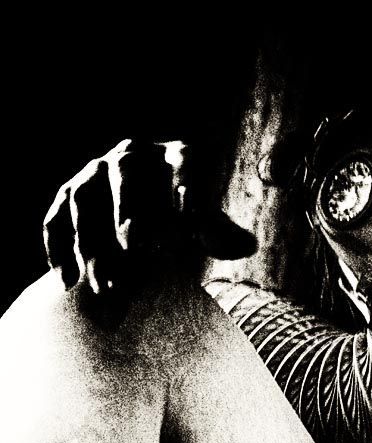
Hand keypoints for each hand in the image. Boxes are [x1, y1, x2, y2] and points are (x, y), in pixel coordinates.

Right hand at [43, 139, 257, 292]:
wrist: (145, 225)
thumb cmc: (186, 223)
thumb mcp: (208, 229)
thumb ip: (222, 236)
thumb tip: (245, 246)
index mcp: (176, 157)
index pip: (185, 163)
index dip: (189, 188)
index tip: (194, 223)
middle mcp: (130, 155)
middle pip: (125, 174)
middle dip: (129, 211)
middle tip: (135, 249)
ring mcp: (94, 173)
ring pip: (84, 202)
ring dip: (92, 244)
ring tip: (106, 286)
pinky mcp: (67, 197)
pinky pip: (55, 220)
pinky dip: (57, 249)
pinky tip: (67, 282)